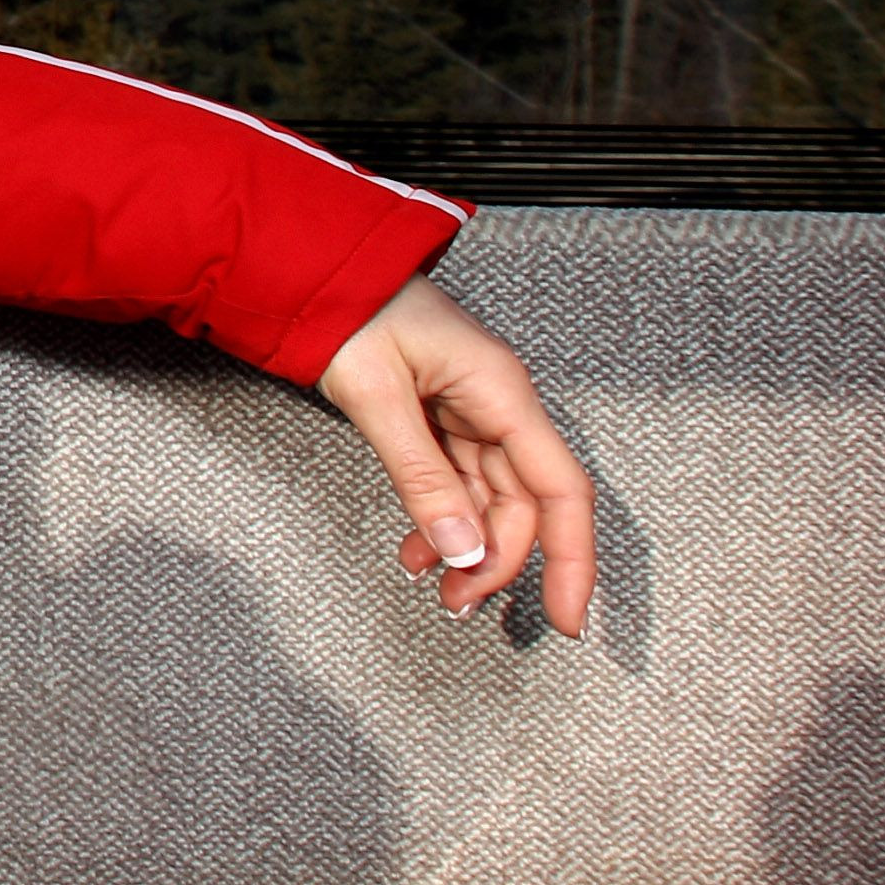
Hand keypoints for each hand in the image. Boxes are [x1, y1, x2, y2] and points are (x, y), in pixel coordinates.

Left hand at [316, 274, 595, 634]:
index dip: (573, 560)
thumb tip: (463, 547)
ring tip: (433, 580)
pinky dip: (441, 515)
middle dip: (497, 559)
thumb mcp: (378, 396)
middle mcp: (497, 400)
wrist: (311, 266)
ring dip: (466, 544)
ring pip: (489, 496)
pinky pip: (457, 477)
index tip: (567, 618)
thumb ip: (420, 476)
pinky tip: (418, 543)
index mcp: (500, 390)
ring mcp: (471, 407)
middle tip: (459, 601)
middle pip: (524, 502)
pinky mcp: (442, 412)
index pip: (562, 491)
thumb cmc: (348, 307)